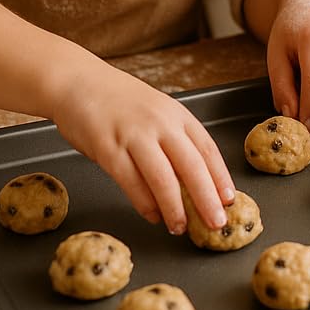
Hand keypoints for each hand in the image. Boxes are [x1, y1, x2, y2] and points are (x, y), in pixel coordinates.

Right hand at [49, 61, 234, 234]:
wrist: (80, 82)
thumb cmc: (121, 103)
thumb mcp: (157, 113)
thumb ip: (174, 141)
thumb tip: (196, 182)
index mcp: (176, 113)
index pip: (207, 148)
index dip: (220, 176)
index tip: (230, 199)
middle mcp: (159, 122)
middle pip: (191, 165)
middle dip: (206, 198)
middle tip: (216, 223)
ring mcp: (133, 134)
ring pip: (162, 178)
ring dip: (174, 208)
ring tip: (181, 228)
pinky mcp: (107, 147)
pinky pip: (131, 182)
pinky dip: (145, 203)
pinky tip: (153, 216)